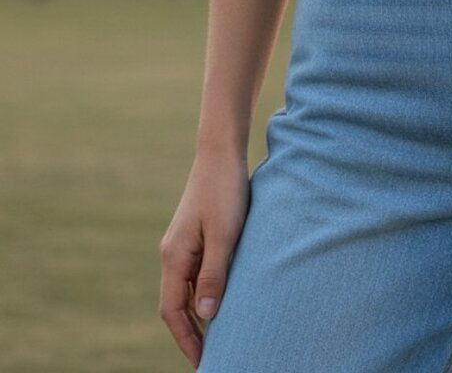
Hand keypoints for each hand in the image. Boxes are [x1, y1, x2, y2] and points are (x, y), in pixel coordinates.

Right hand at [159, 153, 249, 367]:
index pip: (173, 311)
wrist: (222, 154)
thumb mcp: (225, 235)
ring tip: (220, 335)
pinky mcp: (196, 235)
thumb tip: (206, 316)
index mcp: (175, 257)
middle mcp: (173, 254)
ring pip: (187, 289)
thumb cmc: (225, 192)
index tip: (203, 361)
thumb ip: (214, 274)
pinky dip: (206, 291)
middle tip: (211, 355)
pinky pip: (196, 273)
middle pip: (177, 305)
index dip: (186, 338)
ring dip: (199, 313)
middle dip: (191, 332)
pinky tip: (223, 298)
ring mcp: (183, 244)